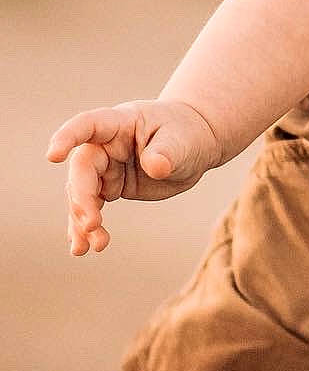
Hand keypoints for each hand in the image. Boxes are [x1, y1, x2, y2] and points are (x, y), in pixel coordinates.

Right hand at [48, 101, 223, 255]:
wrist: (194, 145)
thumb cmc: (187, 134)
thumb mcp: (182, 140)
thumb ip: (167, 152)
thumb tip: (156, 166)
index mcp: (120, 122)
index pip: (87, 125)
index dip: (67, 137)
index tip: (52, 156)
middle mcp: (105, 145)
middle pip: (82, 169)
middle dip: (82, 198)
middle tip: (92, 225)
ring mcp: (105, 167)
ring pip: (82, 193)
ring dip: (81, 220)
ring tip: (85, 248)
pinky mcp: (110, 187)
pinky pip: (91, 207)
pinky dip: (86, 227)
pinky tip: (84, 246)